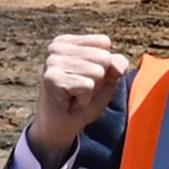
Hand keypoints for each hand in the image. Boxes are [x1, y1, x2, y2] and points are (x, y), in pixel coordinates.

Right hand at [25, 31, 126, 167]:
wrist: (62, 126)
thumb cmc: (82, 99)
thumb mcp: (106, 79)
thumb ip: (117, 65)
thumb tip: (117, 65)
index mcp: (68, 42)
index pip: (103, 42)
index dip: (104, 65)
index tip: (86, 78)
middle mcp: (56, 47)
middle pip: (103, 57)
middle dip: (99, 79)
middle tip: (80, 89)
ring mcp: (52, 62)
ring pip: (97, 72)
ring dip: (91, 91)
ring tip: (75, 95)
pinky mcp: (51, 78)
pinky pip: (87, 86)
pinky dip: (84, 99)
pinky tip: (70, 102)